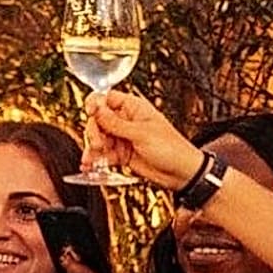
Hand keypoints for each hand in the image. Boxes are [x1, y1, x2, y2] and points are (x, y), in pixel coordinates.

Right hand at [83, 91, 203, 190]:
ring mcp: (123, 138)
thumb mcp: (142, 133)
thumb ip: (116, 123)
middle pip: (98, 119)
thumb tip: (97, 109)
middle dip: (94, 132)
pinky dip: (95, 160)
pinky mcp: (122, 154)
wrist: (183, 174)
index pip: (106, 98)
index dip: (96, 104)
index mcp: (133, 108)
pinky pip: (103, 154)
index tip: (91, 112)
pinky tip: (90, 166)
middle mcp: (126, 121)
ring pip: (98, 138)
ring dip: (92, 148)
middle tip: (98, 143)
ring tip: (92, 159)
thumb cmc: (172, 149)